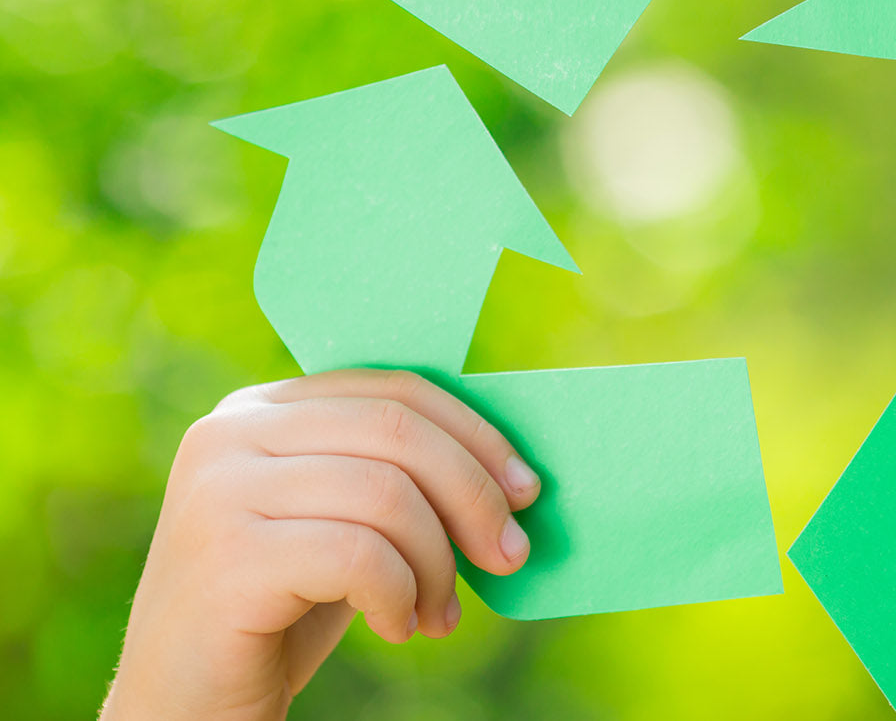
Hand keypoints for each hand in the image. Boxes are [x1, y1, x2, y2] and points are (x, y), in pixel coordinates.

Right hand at [99, 369, 540, 720]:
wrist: (185, 705)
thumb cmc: (282, 608)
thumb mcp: (341, 520)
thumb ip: (394, 473)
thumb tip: (511, 466)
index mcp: (262, 407)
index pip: (395, 391)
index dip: (475, 435)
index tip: (526, 490)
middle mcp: (230, 433)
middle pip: (398, 432)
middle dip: (473, 495)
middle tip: (509, 556)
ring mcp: (220, 492)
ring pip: (386, 494)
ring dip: (437, 563)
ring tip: (439, 614)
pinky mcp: (226, 558)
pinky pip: (359, 555)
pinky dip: (399, 595)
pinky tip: (396, 628)